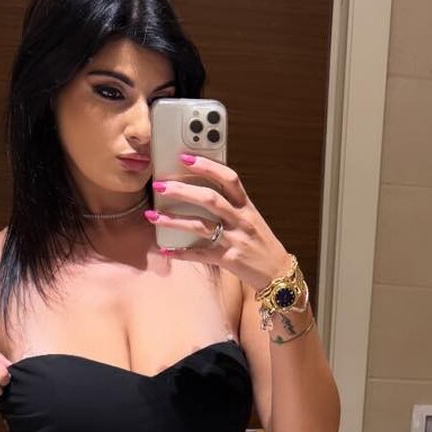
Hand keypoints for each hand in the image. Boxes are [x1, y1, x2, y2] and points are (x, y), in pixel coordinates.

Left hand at [148, 155, 291, 292]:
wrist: (277, 273)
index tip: (185, 157)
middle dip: (182, 191)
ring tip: (153, 216)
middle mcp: (241, 220)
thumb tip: (199, 189)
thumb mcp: (251, 219)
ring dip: (173, 220)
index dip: (207, 166)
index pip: (229, 178)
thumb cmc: (260, 243)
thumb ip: (230, 205)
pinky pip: (200, 254)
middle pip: (210, 199)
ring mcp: (235, 240)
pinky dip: (180, 252)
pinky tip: (165, 249)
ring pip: (200, 225)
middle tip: (160, 186)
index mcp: (246, 206)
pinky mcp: (229, 260)